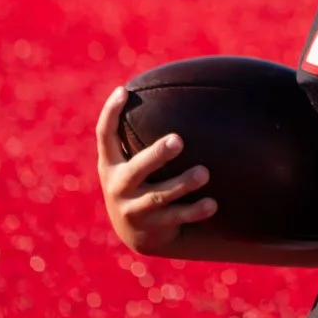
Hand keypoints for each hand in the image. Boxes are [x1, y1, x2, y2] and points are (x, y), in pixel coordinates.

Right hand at [94, 85, 216, 255]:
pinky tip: (213, 204)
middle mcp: (119, 186)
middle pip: (137, 169)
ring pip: (160, 196)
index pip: (105, 136)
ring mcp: (134, 208)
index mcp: (111, 164)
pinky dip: (196, 211)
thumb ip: (142, 134)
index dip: (111, 113)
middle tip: (178, 140)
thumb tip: (177, 85)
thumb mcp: (133, 159)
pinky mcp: (153, 227)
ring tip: (204, 173)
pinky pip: (177, 218)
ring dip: (183, 184)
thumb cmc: (140, 180)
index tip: (124, 91)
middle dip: (156, 155)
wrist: (137, 232)